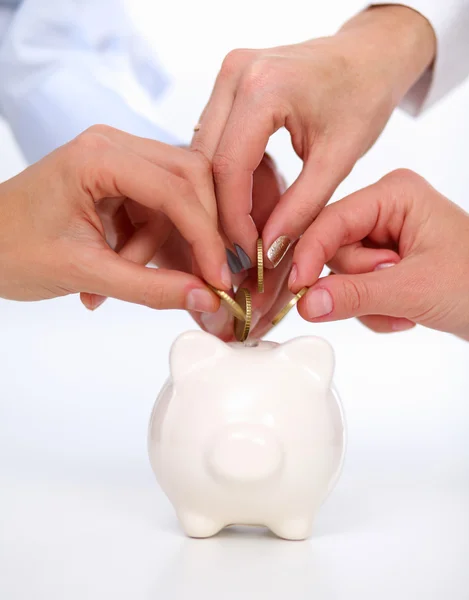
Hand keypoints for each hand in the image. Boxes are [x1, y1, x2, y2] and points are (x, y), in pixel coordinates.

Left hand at [0, 125, 230, 312]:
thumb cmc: (10, 249)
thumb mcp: (84, 273)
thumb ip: (150, 288)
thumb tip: (206, 298)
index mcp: (99, 156)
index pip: (176, 190)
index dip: (205, 238)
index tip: (219, 279)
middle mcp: (113, 147)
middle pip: (189, 182)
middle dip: (198, 234)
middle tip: (203, 278)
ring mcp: (118, 163)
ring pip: (177, 202)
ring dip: (160, 248)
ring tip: (117, 279)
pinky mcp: (119, 184)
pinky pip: (157, 213)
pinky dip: (148, 246)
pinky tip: (119, 269)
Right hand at [192, 5, 434, 271]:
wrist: (371, 55)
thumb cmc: (365, 96)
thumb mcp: (338, 159)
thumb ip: (301, 208)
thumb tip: (270, 250)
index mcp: (263, 88)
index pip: (228, 168)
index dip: (233, 220)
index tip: (248, 253)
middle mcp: (236, 74)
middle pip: (207, 161)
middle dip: (221, 211)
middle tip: (242, 250)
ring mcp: (229, 75)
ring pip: (204, 152)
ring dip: (220, 194)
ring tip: (246, 229)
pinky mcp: (231, 84)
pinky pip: (215, 139)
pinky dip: (227, 174)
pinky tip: (248, 199)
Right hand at [290, 169, 468, 340]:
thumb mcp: (414, 289)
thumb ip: (356, 295)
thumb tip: (308, 302)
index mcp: (395, 194)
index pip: (332, 220)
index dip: (311, 254)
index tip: (299, 286)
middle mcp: (386, 210)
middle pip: (333, 250)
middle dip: (358, 283)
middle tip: (391, 294)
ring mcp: (384, 237)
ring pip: (341, 274)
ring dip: (367, 301)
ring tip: (404, 307)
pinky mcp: (384, 262)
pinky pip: (354, 288)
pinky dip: (374, 308)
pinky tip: (404, 311)